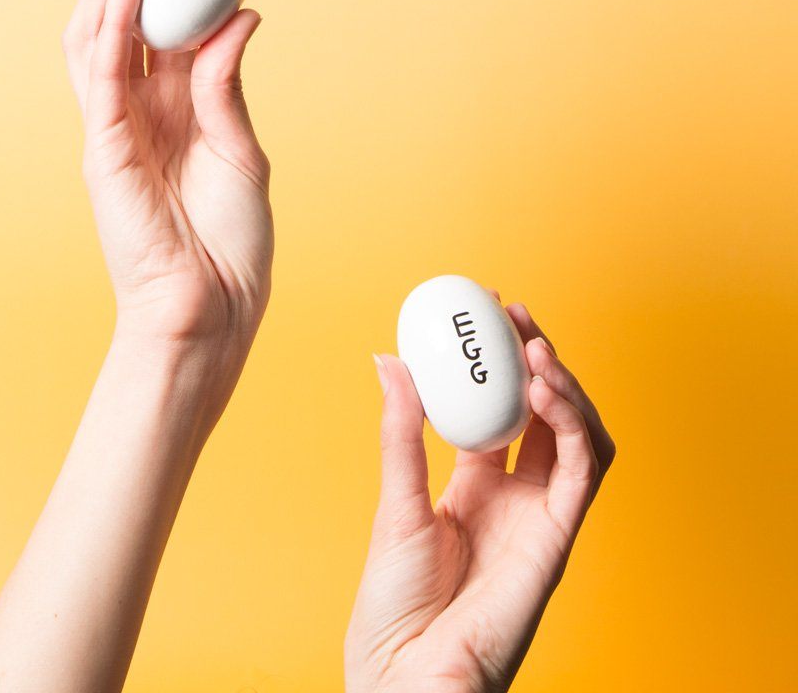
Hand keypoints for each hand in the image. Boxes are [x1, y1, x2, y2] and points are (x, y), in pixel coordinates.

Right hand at [62, 0, 272, 418]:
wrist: (213, 311)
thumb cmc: (230, 244)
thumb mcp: (241, 151)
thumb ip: (229, 86)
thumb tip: (243, 17)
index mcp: (176, 111)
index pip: (169, 27)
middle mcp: (140, 111)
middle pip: (129, 18)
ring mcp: (116, 127)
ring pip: (101, 35)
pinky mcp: (103, 148)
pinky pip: (100, 75)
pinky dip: (109, 24)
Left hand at [345, 299, 614, 692]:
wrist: (405, 673)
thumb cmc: (394, 605)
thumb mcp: (393, 501)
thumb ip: (401, 431)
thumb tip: (388, 358)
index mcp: (474, 486)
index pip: (499, 410)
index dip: (500, 362)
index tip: (486, 313)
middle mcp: (514, 496)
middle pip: (542, 414)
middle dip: (537, 359)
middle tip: (515, 314)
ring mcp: (539, 516)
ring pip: (575, 435)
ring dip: (564, 386)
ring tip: (536, 347)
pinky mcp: (558, 538)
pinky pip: (581, 471)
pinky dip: (572, 425)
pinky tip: (544, 390)